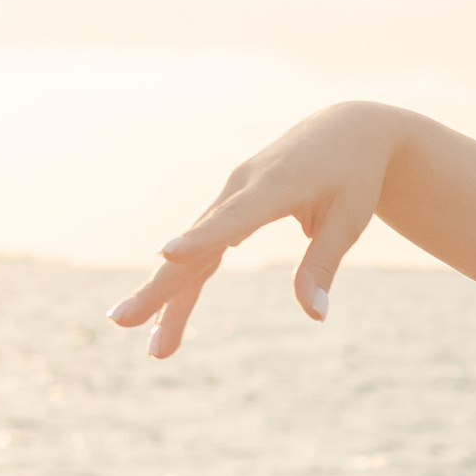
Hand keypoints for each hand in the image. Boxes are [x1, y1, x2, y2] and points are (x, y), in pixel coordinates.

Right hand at [108, 102, 396, 358]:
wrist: (346, 129)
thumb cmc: (353, 175)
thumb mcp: (349, 219)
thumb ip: (324, 264)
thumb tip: (315, 314)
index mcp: (276, 184)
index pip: (234, 217)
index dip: (201, 236)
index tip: (167, 253)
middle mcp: (241, 188)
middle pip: (196, 245)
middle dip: (161, 287)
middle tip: (122, 321)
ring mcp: (230, 197)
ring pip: (192, 255)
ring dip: (168, 299)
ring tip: (152, 346)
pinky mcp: (229, 207)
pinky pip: (202, 251)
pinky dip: (185, 284)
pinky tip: (164, 320)